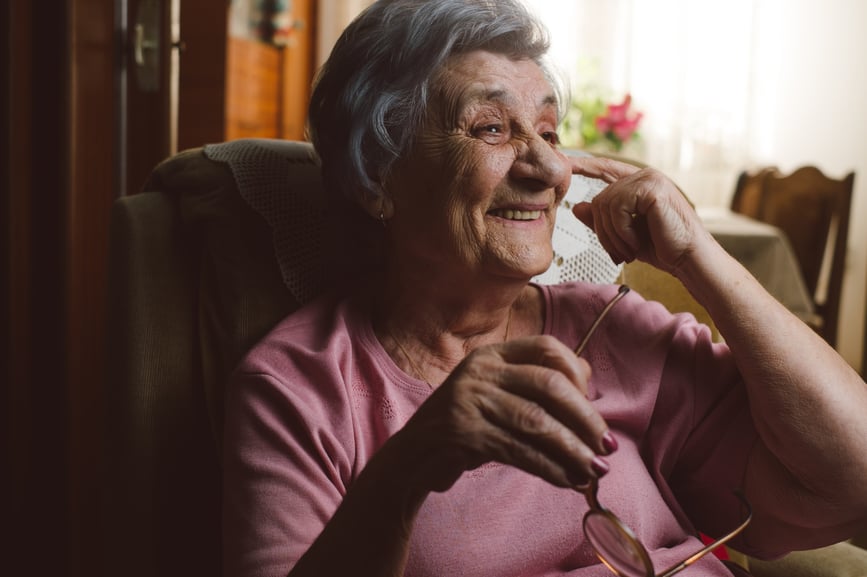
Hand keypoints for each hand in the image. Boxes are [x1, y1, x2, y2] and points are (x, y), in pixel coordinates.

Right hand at [392, 335, 614, 493]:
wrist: (411, 458)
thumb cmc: (465, 428)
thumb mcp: (496, 397)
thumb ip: (534, 392)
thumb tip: (590, 400)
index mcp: (492, 354)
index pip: (546, 348)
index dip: (577, 373)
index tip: (593, 402)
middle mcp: (480, 370)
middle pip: (549, 384)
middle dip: (585, 418)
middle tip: (607, 446)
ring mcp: (468, 399)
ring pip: (537, 421)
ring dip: (572, 450)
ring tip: (594, 471)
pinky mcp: (464, 432)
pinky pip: (519, 450)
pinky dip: (549, 468)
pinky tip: (566, 480)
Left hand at [568, 156, 710, 273]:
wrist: (689, 259)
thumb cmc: (662, 247)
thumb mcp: (624, 235)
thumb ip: (601, 220)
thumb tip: (576, 206)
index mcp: (638, 184)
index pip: (604, 169)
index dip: (584, 165)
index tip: (565, 162)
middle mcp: (644, 177)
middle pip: (600, 199)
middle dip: (603, 232)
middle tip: (618, 254)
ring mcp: (649, 179)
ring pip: (605, 204)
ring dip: (612, 236)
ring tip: (628, 252)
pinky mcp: (653, 188)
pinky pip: (618, 208)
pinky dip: (621, 231)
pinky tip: (634, 243)